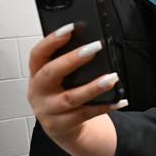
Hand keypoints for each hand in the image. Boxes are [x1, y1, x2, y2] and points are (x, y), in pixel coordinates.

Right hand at [27, 23, 125, 142]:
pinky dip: (104, 106)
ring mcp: (48, 110)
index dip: (51, 40)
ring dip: (93, 87)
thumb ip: (69, 63)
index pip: (38, 54)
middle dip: (73, 59)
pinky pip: (85, 114)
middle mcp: (38, 92)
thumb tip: (93, 42)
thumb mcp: (60, 78)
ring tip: (113, 77)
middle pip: (51, 73)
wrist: (61, 128)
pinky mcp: (61, 126)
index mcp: (36, 74)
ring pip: (70, 98)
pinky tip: (119, 100)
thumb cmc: (62, 94)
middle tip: (95, 47)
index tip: (70, 28)